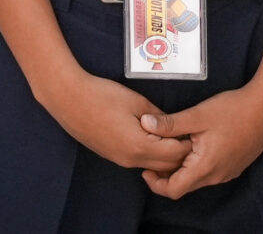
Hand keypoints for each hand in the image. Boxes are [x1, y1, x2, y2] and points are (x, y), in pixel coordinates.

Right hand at [37, 67, 191, 174]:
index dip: (187, 143)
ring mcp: (120, 160)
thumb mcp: (137, 102)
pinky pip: (138, 160)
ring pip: (152, 165)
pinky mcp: (112, 155)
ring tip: (169, 133)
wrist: (68, 98)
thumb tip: (173, 126)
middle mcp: (131, 160)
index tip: (194, 130)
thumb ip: (159, 118)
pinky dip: (150, 152)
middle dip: (179, 152)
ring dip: (164, 154)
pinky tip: (149, 135)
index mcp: (140, 146)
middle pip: (166, 166)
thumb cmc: (103, 96)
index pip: (175, 155)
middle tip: (186, 133)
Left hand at [140, 81, 262, 197]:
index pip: (173, 190)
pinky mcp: (233, 166)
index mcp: (205, 167)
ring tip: (171, 147)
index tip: (146, 167)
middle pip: (184, 186)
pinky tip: (192, 145)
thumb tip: (145, 124)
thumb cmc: (233, 110)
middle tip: (155, 154)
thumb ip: (170, 124)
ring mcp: (226, 173)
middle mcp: (216, 176)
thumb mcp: (197, 115)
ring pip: (196, 180)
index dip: (155, 182)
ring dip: (182, 169)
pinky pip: (209, 173)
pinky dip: (195, 165)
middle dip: (166, 175)